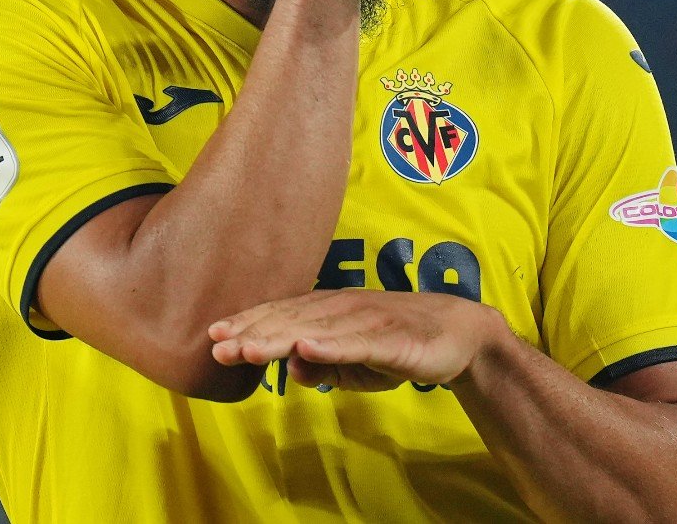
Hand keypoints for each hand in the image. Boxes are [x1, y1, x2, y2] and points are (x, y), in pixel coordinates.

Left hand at [207, 289, 509, 390]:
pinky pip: (356, 343)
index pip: (283, 315)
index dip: (249, 323)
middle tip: (217, 345)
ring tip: (248, 349)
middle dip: (253, 332)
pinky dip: (330, 346)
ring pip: (317, 330)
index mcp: (332, 311)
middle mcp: (345, 309)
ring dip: (280, 338)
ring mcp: (368, 322)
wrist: (460, 334)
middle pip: (292, 319)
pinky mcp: (392, 339)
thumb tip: (293, 368)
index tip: (215, 335)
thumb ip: (324, 365)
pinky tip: (306, 350)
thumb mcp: (356, 363)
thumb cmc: (402, 344)